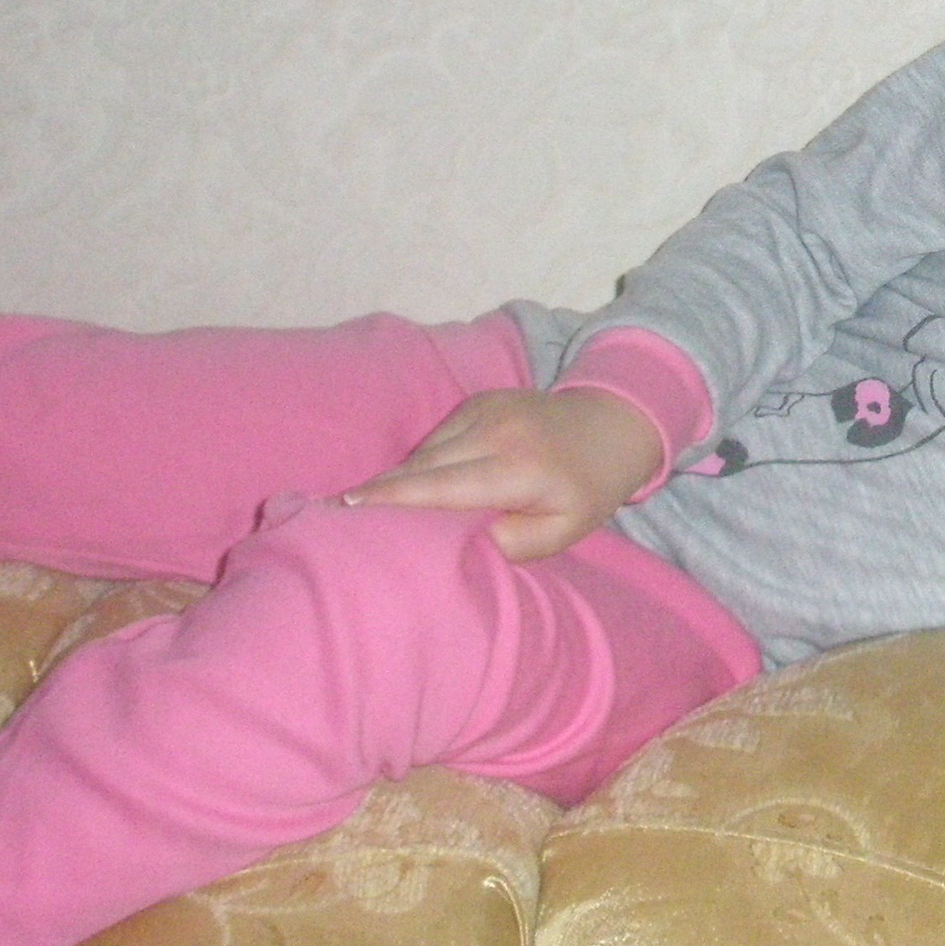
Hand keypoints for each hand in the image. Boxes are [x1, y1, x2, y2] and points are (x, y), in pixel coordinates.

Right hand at [347, 387, 664, 561]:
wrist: (613, 424)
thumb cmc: (588, 488)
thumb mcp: (562, 531)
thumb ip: (511, 544)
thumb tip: (459, 544)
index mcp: (518, 468)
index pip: (441, 486)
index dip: (392, 498)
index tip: (347, 509)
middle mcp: (496, 432)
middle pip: (421, 466)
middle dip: (378, 491)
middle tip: (331, 516)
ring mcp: (485, 409)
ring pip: (425, 451)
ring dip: (398, 478)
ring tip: (362, 507)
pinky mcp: (479, 401)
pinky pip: (437, 437)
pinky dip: (422, 462)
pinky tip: (407, 485)